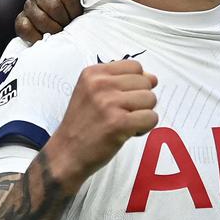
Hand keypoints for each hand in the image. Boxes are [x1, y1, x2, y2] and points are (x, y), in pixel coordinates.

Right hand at [15, 0, 107, 42]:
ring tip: (62, 33)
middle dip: (66, 20)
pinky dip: (37, 37)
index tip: (80, 15)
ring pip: (39, 18)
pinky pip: (25, 28)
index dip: (76, 9)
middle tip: (71, 26)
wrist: (78, 29)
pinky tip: (47, 38)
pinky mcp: (21, 20)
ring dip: (54, 30)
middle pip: (53, 6)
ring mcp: (28, 4)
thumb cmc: (88, 10)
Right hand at [41, 60, 157, 191]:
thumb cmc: (83, 125)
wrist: (66, 153)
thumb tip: (153, 78)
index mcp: (93, 73)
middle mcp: (100, 84)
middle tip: (121, 114)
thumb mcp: (91, 93)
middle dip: (140, 100)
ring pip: (151, 99)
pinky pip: (151, 118)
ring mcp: (109, 103)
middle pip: (146, 82)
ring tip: (124, 123)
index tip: (122, 99)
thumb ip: (120, 82)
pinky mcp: (118, 123)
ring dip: (143, 114)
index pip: (135, 66)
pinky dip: (144, 128)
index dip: (136, 84)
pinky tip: (128, 132)